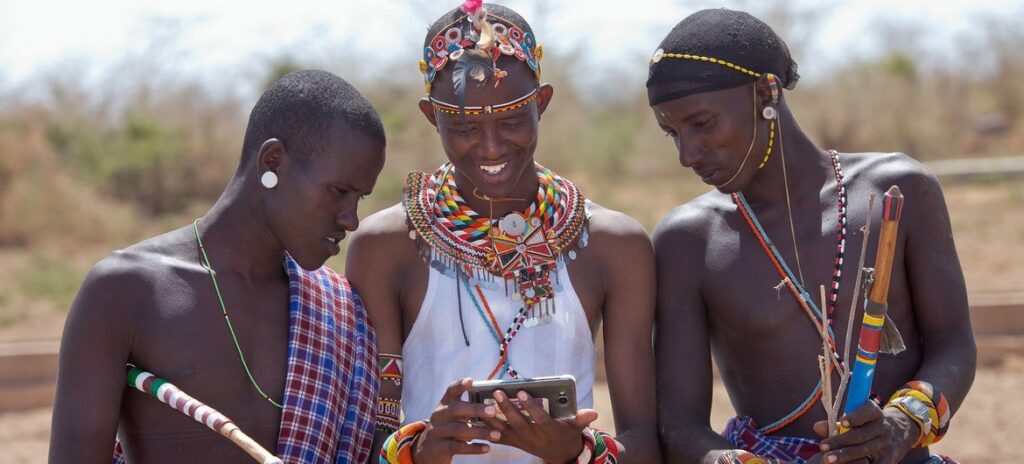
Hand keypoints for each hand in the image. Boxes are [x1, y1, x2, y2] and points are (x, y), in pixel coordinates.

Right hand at [413, 378, 501, 463]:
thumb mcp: (454, 418)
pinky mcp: (438, 447)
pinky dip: (473, 448)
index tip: (471, 380)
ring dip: (480, 431)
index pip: (451, 391)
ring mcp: (437, 431)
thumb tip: (496, 406)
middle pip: (456, 409)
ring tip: (496, 434)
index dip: (460, 385)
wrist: (427, 451)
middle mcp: (439, 416)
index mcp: (444, 405)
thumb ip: (468, 411)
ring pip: (459, 429)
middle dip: (475, 409)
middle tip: (493, 411)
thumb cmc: (448, 431)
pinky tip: (487, 448)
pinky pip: (457, 447)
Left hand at [479, 389, 598, 462]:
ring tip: (481, 403)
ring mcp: (521, 440)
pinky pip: (497, 435)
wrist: (557, 454)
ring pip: (504, 429)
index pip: (539, 418)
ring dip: (492, 417)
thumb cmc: (566, 433)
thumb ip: (582, 418)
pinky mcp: (512, 442)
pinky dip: (486, 428)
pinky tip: (475, 417)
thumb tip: (594, 412)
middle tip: (498, 391)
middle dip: (507, 407)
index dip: (530, 406)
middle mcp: (533, 437)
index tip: (522, 392)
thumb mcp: (576, 426)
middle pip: (518, 422)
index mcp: (549, 431)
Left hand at [814, 401, 919, 463]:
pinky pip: (878, 463)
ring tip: (828, 460)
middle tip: (822, 446)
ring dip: (846, 455)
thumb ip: (836, 423)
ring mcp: (887, 442)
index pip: (866, 412)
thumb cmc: (867, 423)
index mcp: (874, 412)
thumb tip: (817, 427)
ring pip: (866, 449)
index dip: (855, 417)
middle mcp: (882, 426)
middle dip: (841, 441)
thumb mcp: (857, 418)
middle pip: (862, 434)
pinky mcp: (891, 457)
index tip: (841, 421)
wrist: (900, 431)